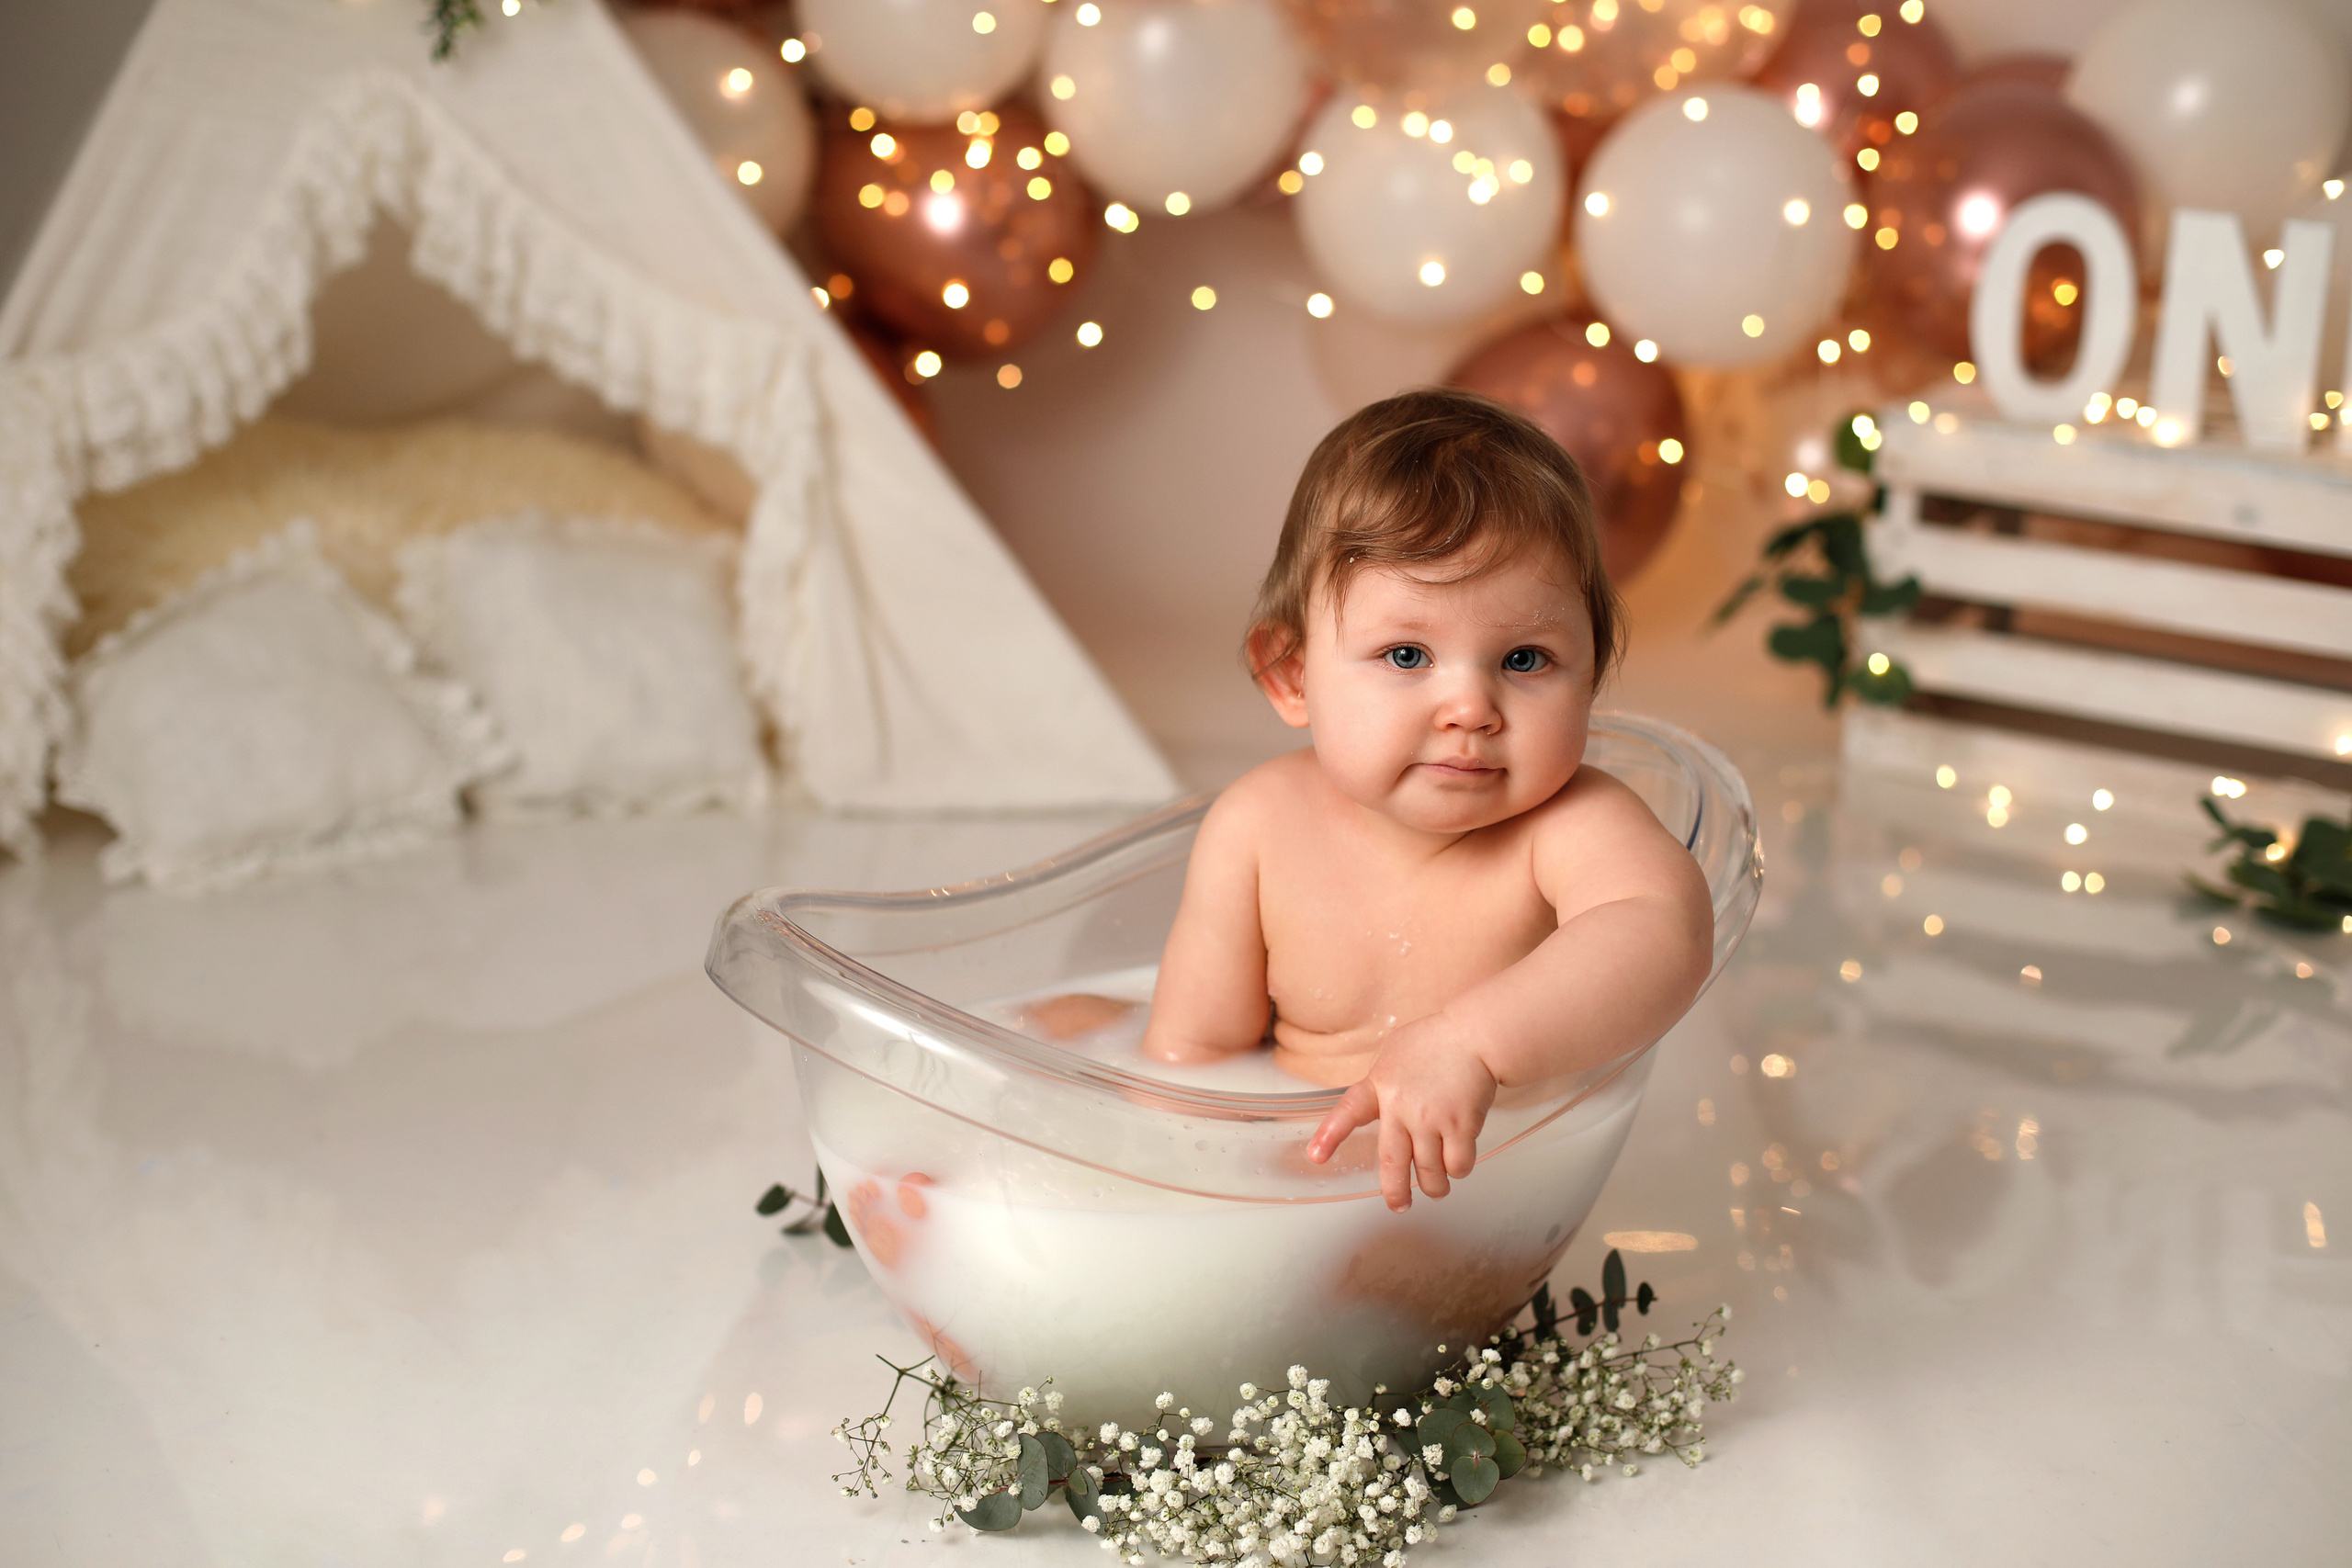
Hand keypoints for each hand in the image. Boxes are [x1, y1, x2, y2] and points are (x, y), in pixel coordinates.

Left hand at [1304, 1014, 1497, 1211]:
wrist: (1475, 1035)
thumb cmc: (1437, 1041)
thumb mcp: (1394, 1054)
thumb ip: (1382, 1083)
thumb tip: (1378, 1105)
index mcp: (1381, 1086)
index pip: (1348, 1111)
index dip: (1330, 1135)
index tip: (1316, 1156)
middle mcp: (1402, 1107)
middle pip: (1392, 1162)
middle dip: (1395, 1191)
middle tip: (1398, 1205)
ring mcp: (1431, 1119)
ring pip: (1429, 1171)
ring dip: (1434, 1186)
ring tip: (1436, 1188)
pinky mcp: (1460, 1126)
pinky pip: (1457, 1165)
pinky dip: (1458, 1170)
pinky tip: (1458, 1165)